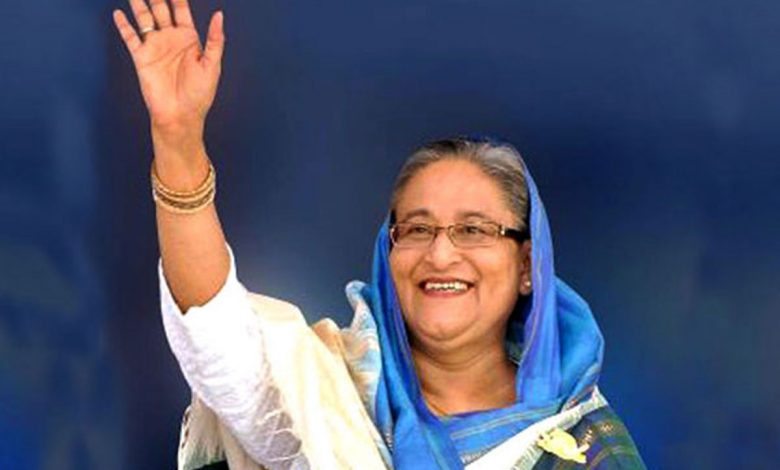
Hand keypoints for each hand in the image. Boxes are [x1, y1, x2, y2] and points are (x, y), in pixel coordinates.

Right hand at [113, 0, 224, 135]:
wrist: (180, 115)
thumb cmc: (199, 95)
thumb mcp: (212, 66)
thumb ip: (215, 40)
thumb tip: (219, 14)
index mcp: (189, 39)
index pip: (181, 9)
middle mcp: (170, 39)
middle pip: (160, 9)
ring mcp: (155, 47)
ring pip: (144, 18)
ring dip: (139, 3)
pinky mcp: (141, 58)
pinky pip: (130, 38)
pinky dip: (123, 25)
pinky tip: (118, 13)